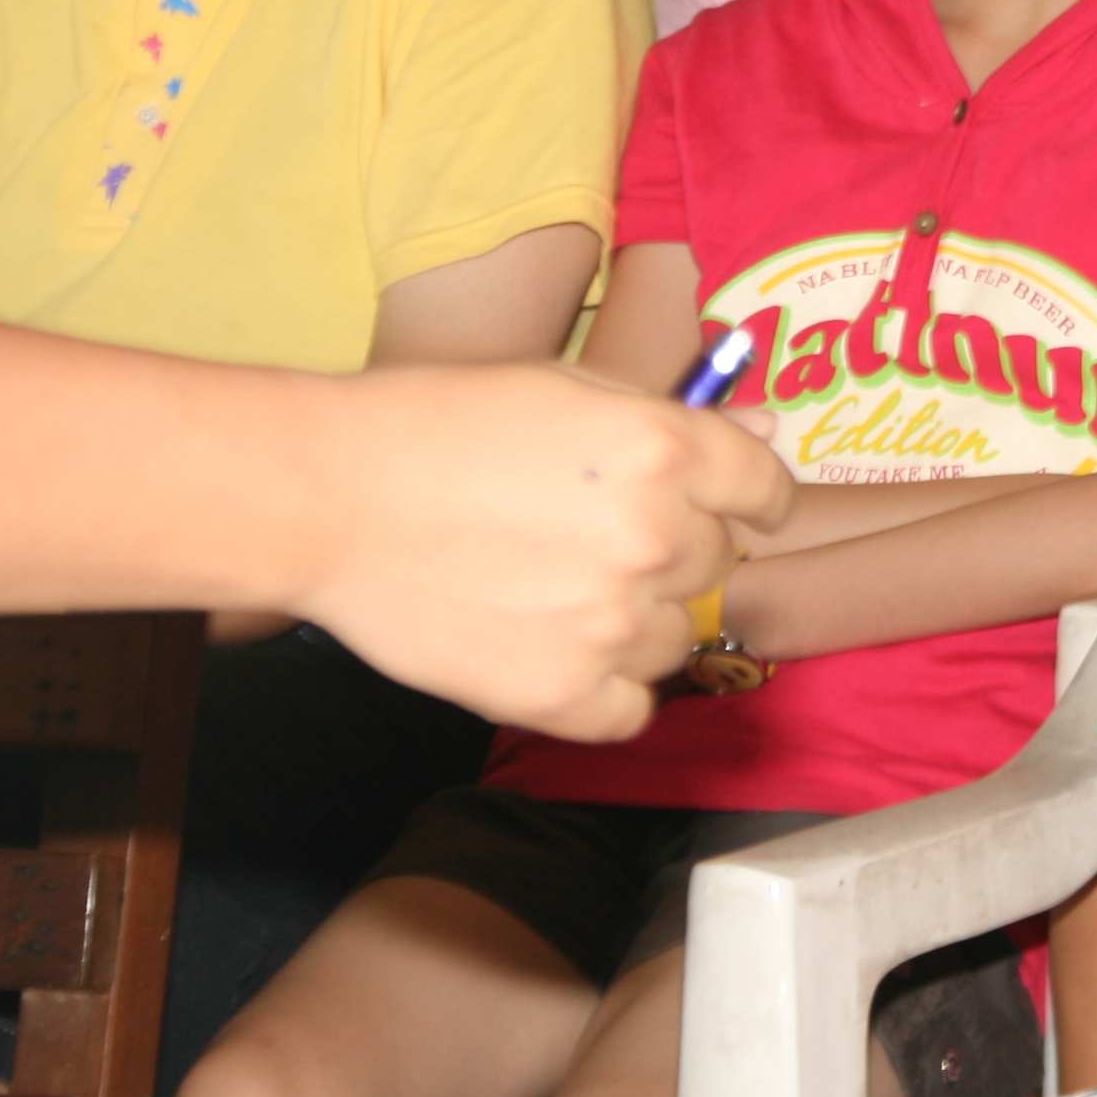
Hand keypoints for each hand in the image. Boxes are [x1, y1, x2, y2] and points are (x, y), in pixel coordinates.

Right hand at [287, 361, 790, 741]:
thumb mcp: (569, 388)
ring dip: (633, 622)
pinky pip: (629, 709)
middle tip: (584, 536)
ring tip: (552, 589)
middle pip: (713, 562)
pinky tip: (552, 651)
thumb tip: (768, 429)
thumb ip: (680, 418)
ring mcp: (611, 620)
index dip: (748, 498)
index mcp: (666, 447)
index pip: (765, 490)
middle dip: (666, 550)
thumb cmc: (440, 424)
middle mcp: (654, 533)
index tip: (729, 507)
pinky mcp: (562, 691)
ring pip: (674, 638)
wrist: (329, 496)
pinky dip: (602, 691)